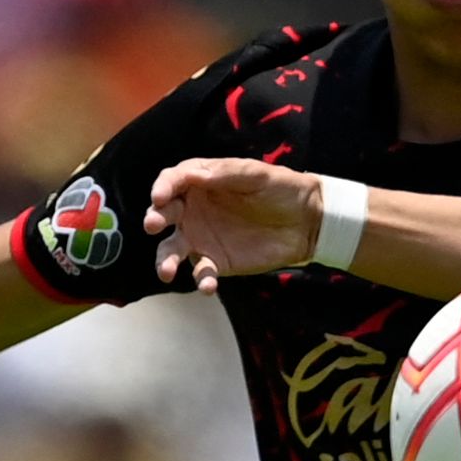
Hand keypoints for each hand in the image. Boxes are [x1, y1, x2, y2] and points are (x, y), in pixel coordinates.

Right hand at [144, 159, 322, 292]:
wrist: (307, 220)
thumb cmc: (280, 188)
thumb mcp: (255, 174)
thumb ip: (225, 173)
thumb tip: (193, 174)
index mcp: (200, 182)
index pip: (172, 181)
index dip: (163, 187)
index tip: (160, 196)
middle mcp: (193, 210)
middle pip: (164, 213)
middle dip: (154, 218)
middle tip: (153, 224)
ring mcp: (201, 237)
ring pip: (172, 249)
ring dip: (165, 260)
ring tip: (166, 271)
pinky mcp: (216, 261)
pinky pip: (202, 272)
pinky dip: (202, 281)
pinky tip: (208, 286)